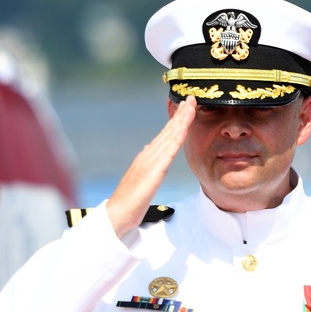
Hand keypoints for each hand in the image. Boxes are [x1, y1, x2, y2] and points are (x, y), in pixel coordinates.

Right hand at [106, 97, 196, 237]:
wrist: (118, 213)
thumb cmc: (130, 200)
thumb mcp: (143, 178)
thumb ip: (148, 163)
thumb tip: (150, 149)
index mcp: (148, 157)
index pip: (165, 135)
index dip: (176, 120)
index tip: (186, 107)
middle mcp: (148, 155)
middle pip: (169, 130)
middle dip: (181, 114)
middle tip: (192, 98)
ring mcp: (150, 161)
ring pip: (169, 136)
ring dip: (181, 120)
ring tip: (190, 106)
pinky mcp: (153, 171)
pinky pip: (168, 151)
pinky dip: (176, 137)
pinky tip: (184, 128)